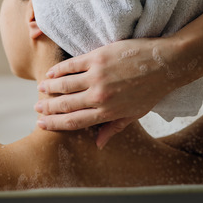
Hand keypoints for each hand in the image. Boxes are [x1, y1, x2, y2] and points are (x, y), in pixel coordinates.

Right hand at [35, 37, 183, 147]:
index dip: (55, 123)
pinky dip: (59, 70)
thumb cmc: (152, 89)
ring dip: (49, 88)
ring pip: (65, 84)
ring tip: (40, 89)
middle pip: (65, 104)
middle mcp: (100, 96)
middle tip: (36, 107)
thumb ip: (114, 128)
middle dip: (47, 107)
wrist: (166, 63)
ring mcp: (98, 76)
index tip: (42, 123)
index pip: (74, 121)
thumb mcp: (135, 114)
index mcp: (108, 112)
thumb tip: (98, 144)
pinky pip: (72, 65)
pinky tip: (51, 73)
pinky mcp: (98, 57)